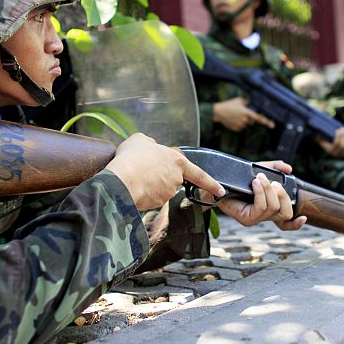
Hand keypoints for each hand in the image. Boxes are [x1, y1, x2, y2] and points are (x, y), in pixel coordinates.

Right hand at [106, 133, 225, 210]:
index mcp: (177, 161)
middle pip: (172, 178)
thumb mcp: (140, 140)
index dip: (210, 183)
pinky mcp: (157, 203)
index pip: (199, 174)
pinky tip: (133, 186)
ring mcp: (167, 192)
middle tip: (142, 170)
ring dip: (150, 184)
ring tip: (134, 176)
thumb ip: (150, 143)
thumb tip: (151, 146)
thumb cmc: (131, 157)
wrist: (122, 179)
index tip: (220, 191)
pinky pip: (151, 198)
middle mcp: (176, 178)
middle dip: (160, 177)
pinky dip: (144, 193)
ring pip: (160, 189)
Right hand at [213, 97, 274, 131]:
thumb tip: (251, 101)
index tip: (272, 125)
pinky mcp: (236, 129)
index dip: (266, 121)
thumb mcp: (238, 100)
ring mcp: (240, 125)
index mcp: (246, 112)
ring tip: (235, 116)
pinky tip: (233, 120)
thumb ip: (247, 101)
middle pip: (251, 121)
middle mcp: (244, 120)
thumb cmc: (229, 105)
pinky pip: (240, 128)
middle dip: (249, 118)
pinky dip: (238, 124)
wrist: (218, 112)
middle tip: (241, 113)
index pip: (258, 117)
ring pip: (246, 125)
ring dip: (243, 121)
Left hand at [217, 160, 305, 230]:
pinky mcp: (246, 219)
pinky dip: (261, 194)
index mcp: (270, 208)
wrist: (217, 185)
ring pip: (273, 208)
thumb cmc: (238, 180)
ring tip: (259, 178)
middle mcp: (264, 216)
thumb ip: (275, 168)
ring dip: (267, 190)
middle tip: (271, 182)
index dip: (296, 224)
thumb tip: (289, 168)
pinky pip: (260, 208)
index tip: (304, 217)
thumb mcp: (259, 169)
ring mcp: (256, 219)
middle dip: (282, 195)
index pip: (286, 222)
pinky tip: (257, 185)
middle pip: (285, 213)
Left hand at [316, 127, 343, 160]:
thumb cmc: (338, 140)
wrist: (323, 137)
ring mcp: (334, 154)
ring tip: (342, 130)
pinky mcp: (328, 149)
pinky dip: (337, 137)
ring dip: (342, 137)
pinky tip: (338, 131)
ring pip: (341, 147)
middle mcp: (340, 157)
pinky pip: (334, 144)